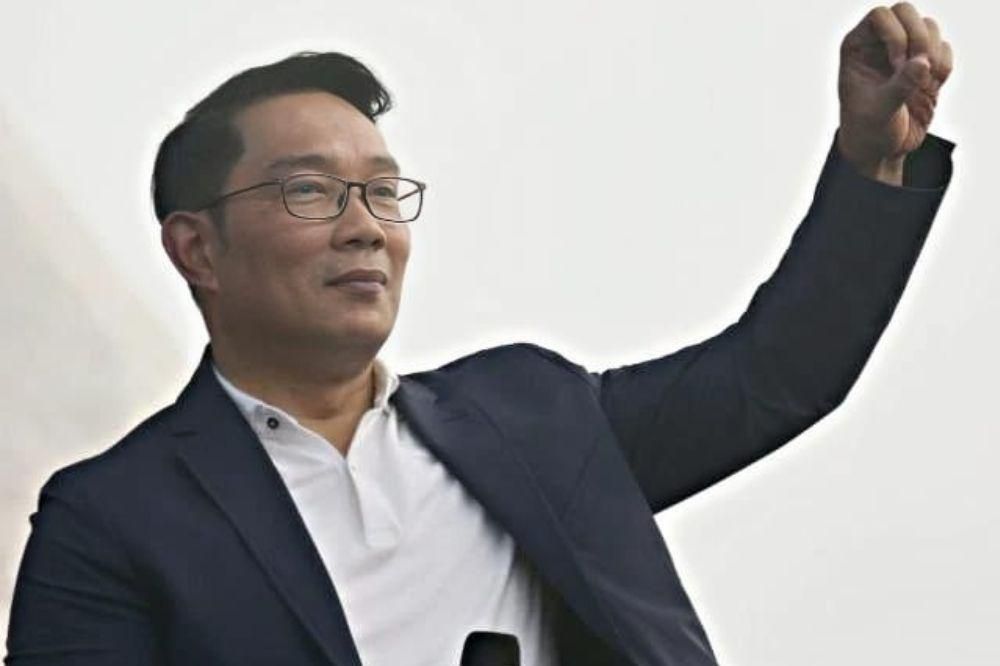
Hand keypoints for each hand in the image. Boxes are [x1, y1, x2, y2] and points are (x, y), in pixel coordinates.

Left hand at [837, 3, 953, 183]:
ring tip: (923, 83)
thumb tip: (923, 62)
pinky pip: (944, 49)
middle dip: (918, 37)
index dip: (894, 34)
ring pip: (929, 27)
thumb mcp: (879, 111)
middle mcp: (879, 44)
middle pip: (906, 11)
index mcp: (857, 48)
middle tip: (918, 67)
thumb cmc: (867, 130)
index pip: (880, 15)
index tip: (896, 65)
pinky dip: (943, 66)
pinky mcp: (925, 65)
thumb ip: (899, 86)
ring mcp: (904, 52)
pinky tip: (930, 88)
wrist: (881, 150)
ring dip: (932, 53)